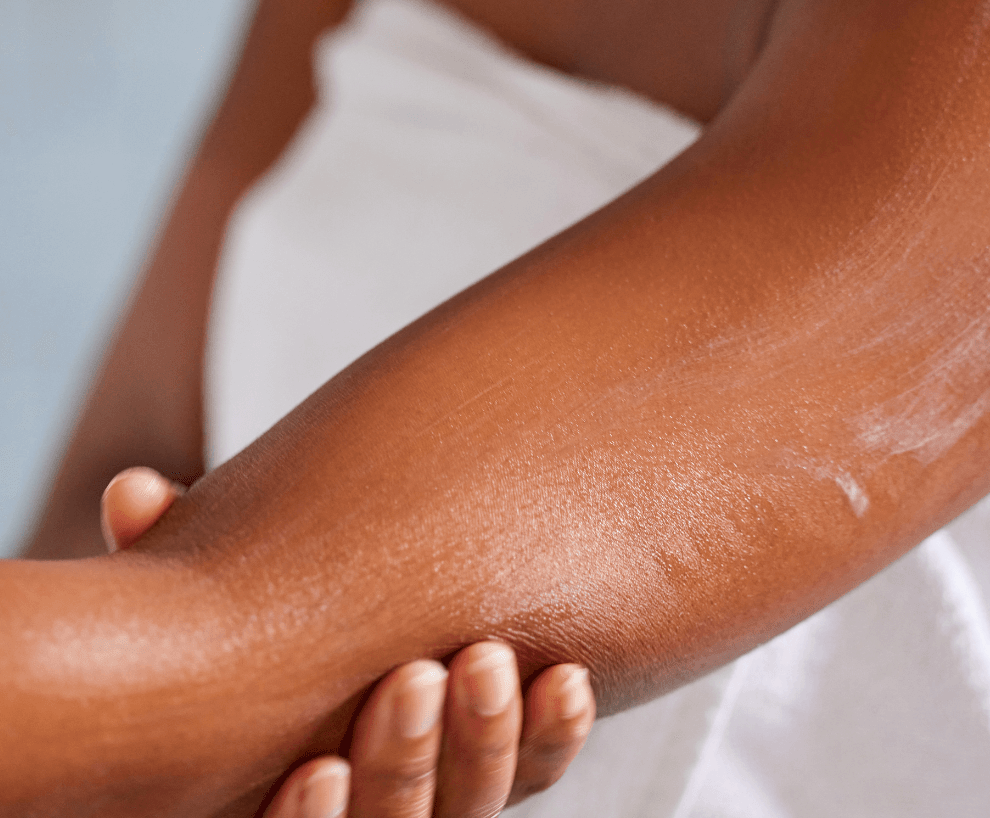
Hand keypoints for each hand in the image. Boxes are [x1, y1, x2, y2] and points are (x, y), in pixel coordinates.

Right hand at [101, 468, 595, 816]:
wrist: (367, 602)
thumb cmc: (267, 602)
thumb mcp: (220, 582)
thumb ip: (174, 549)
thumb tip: (132, 492)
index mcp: (290, 777)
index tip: (317, 767)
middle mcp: (368, 798)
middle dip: (404, 762)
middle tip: (415, 679)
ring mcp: (444, 780)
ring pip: (474, 803)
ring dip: (487, 741)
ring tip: (491, 658)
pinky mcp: (509, 750)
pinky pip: (540, 765)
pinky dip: (553, 732)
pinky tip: (568, 679)